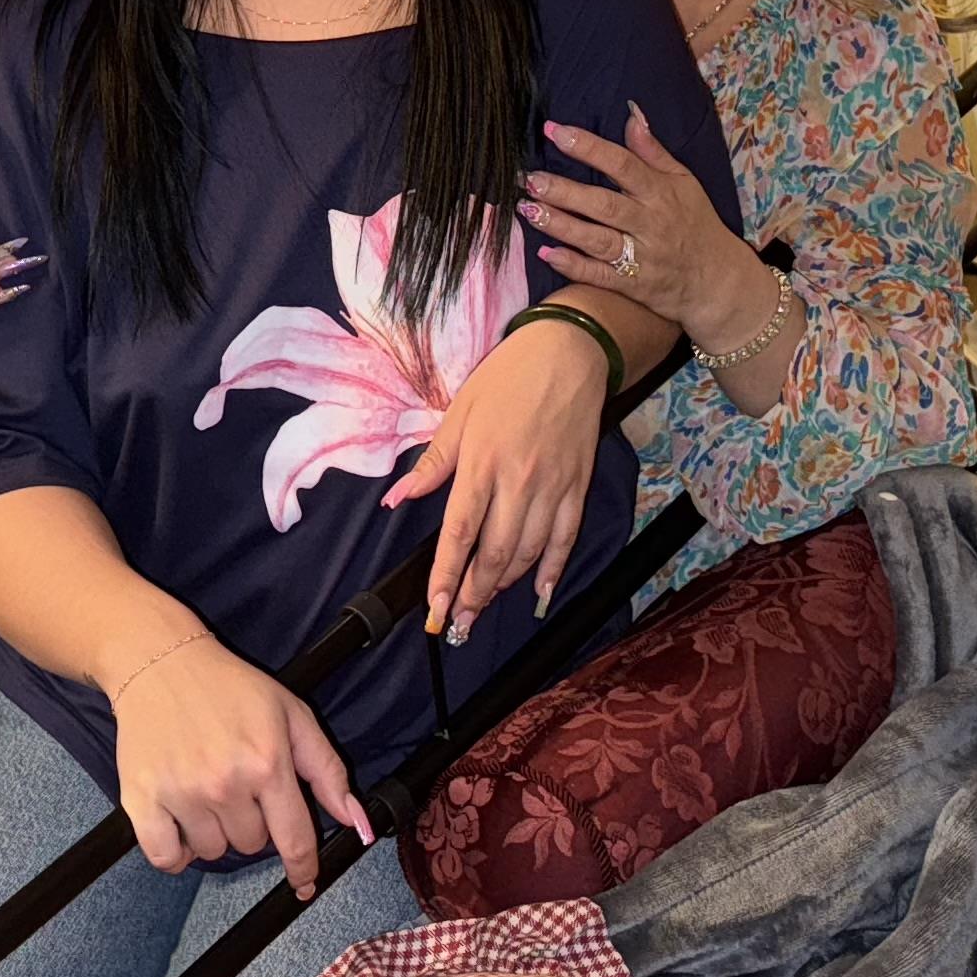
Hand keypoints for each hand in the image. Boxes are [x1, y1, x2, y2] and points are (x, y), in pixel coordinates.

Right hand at [108, 633, 369, 897]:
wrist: (162, 664)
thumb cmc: (231, 689)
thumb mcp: (293, 716)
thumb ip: (328, 771)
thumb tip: (356, 822)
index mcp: (267, 763)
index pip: (294, 840)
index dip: (304, 868)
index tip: (303, 882)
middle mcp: (225, 783)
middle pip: (251, 845)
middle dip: (252, 822)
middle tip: (237, 784)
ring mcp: (181, 793)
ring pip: (212, 852)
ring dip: (214, 832)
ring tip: (206, 789)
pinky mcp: (142, 799)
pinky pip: (166, 858)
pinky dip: (175, 852)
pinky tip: (181, 823)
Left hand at [386, 311, 606, 644]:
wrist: (567, 352)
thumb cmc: (507, 377)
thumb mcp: (460, 411)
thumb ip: (433, 463)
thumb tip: (398, 499)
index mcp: (481, 463)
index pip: (459, 534)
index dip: (446, 578)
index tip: (435, 611)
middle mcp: (518, 481)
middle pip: (495, 553)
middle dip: (473, 594)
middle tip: (457, 624)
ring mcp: (552, 486)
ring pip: (529, 552)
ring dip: (505, 586)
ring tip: (484, 605)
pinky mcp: (578, 485)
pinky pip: (566, 537)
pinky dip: (553, 569)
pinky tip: (540, 592)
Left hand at [521, 110, 756, 348]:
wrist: (717, 281)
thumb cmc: (696, 224)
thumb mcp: (684, 182)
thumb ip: (653, 151)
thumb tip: (631, 114)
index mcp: (660, 193)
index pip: (622, 164)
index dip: (588, 147)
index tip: (554, 131)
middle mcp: (649, 223)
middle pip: (603, 204)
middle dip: (564, 191)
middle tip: (530, 178)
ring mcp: (640, 257)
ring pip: (596, 239)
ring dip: (561, 225)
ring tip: (528, 209)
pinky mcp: (632, 286)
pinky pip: (599, 275)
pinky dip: (573, 266)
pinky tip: (547, 253)